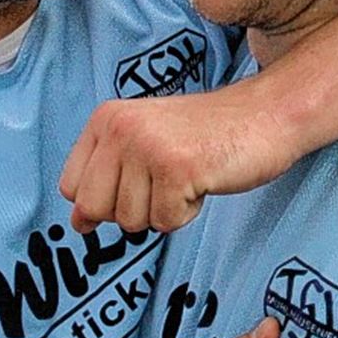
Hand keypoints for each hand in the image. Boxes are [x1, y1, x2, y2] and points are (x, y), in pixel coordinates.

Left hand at [60, 80, 296, 233]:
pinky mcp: (177, 168)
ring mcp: (147, 147)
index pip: (72, 187)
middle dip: (133, 210)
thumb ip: (107, 178)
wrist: (265, 115)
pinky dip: (187, 212)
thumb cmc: (207, 134)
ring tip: (187, 176)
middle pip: (96, 209)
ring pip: (131, 221)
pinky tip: (202, 181)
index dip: (103, 201)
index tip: (137, 185)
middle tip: (164, 183)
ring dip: (164, 210)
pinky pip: (164, 222)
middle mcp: (120, 128)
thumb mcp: (144, 145)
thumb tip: (78, 223)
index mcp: (106, 118)